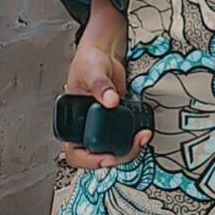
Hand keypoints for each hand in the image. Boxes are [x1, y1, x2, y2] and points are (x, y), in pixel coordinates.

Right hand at [63, 41, 151, 169]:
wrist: (104, 53)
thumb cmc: (88, 61)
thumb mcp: (92, 71)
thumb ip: (100, 85)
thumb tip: (110, 100)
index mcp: (71, 122)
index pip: (74, 153)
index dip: (89, 161)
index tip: (106, 158)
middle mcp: (86, 127)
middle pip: (98, 155)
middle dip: (117, 155)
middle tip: (132, 145)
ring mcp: (102, 125)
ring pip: (113, 149)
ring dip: (128, 149)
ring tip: (141, 137)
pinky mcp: (117, 120)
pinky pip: (124, 137)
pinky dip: (134, 138)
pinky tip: (142, 132)